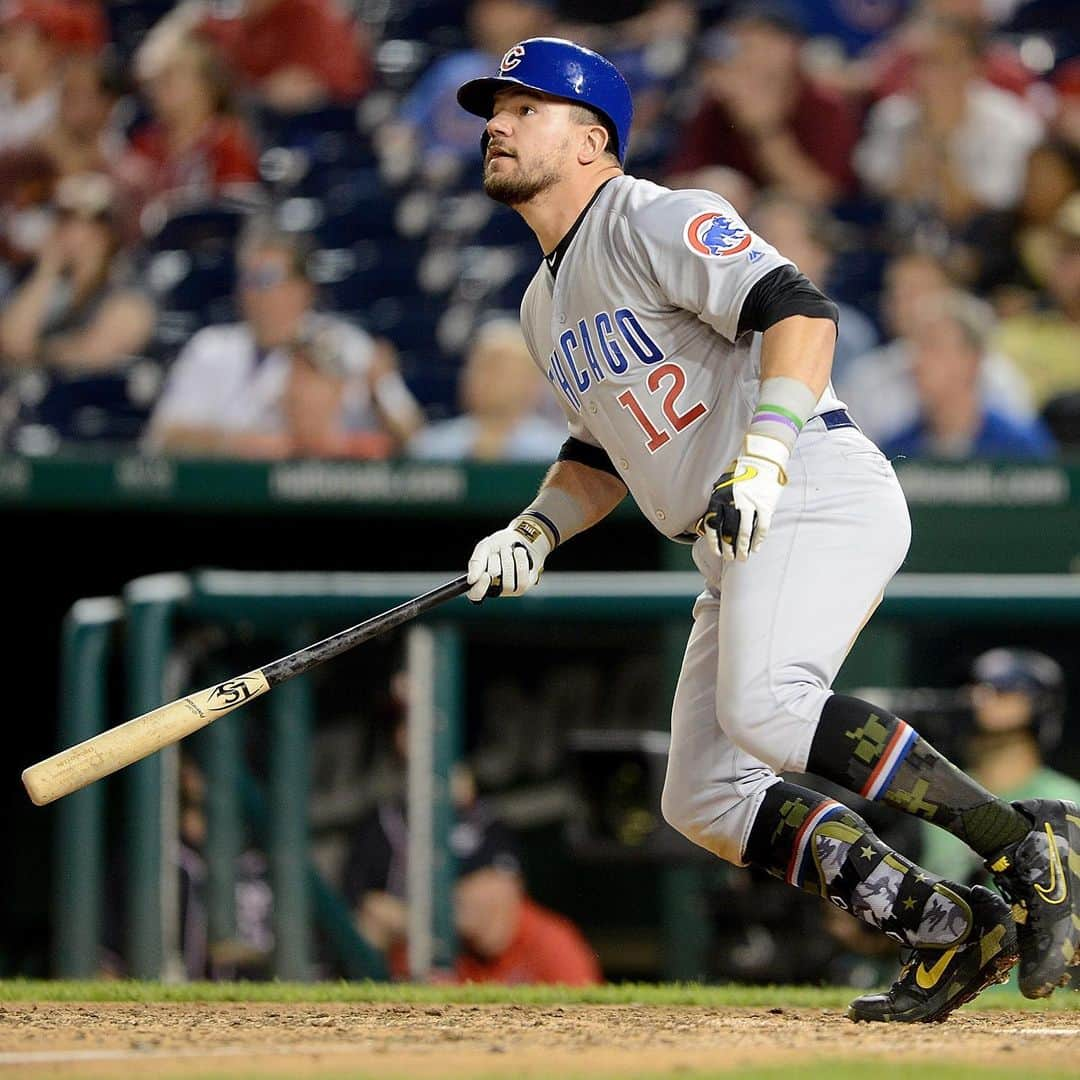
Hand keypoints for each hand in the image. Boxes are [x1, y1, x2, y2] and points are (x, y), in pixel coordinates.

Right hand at [466, 516, 552, 601]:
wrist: (522, 537)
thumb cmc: (500, 544)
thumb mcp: (484, 548)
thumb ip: (476, 563)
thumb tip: (471, 580)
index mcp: (480, 580)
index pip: (475, 594)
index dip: (480, 587)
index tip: (485, 575)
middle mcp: (494, 588)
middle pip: (493, 578)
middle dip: (496, 558)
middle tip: (499, 552)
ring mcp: (509, 589)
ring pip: (508, 580)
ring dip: (508, 559)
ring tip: (509, 551)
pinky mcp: (524, 586)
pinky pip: (522, 579)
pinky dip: (521, 562)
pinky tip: (519, 553)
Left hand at [702, 447, 786, 561]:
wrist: (762, 458)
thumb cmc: (740, 474)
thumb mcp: (722, 485)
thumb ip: (717, 504)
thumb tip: (710, 524)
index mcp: (719, 497)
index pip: (713, 525)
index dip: (714, 542)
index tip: (717, 553)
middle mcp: (732, 502)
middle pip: (728, 532)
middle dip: (729, 549)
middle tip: (732, 559)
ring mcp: (750, 503)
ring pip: (744, 532)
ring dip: (743, 548)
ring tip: (743, 558)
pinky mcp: (765, 504)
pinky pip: (761, 527)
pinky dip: (758, 540)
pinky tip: (756, 548)